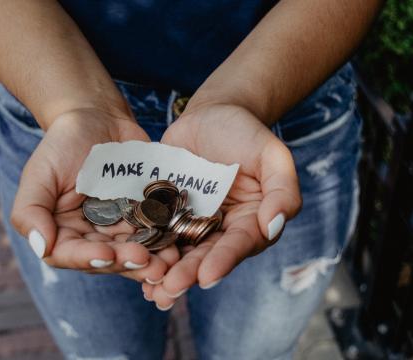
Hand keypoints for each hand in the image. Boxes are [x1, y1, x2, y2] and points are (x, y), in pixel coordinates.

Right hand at [11, 108, 178, 282]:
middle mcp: (91, 236)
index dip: (88, 258)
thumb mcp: (39, 173)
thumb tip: (41, 247)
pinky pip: (156, 232)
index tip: (107, 254)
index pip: (70, 254)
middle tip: (147, 261)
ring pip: (134, 252)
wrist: (97, 118)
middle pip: (107, 259)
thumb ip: (30, 211)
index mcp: (62, 231)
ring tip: (168, 262)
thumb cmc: (62, 144)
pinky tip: (179, 244)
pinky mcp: (144, 216)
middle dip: (126, 262)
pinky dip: (166, 241)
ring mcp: (119, 228)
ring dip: (152, 260)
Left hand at [143, 104, 301, 308]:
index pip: (239, 244)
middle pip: (206, 255)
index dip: (224, 261)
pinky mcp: (167, 212)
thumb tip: (273, 226)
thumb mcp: (272, 154)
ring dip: (165, 272)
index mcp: (250, 221)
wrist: (211, 114)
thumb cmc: (246, 132)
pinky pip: (156, 232)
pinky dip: (146, 248)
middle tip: (169, 290)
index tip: (207, 276)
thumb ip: (282, 190)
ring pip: (179, 251)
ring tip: (150, 290)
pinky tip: (131, 264)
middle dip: (188, 274)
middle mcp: (221, 229)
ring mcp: (192, 222)